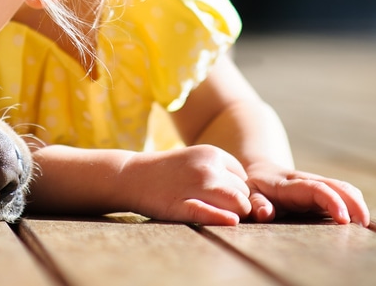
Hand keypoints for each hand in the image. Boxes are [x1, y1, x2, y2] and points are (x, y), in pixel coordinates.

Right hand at [123, 145, 251, 224]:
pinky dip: (222, 219)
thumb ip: (219, 170)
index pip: (243, 178)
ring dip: (235, 214)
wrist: (130, 175)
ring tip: (219, 217)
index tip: (220, 197)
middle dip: (237, 204)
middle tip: (218, 210)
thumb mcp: (194, 159)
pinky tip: (228, 222)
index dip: (235, 190)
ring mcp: (196, 186)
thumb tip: (245, 194)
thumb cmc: (166, 172)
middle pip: (243, 193)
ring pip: (237, 205)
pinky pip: (210, 214)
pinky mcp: (182, 205)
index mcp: (212, 153)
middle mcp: (208, 167)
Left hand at [245, 162, 369, 225]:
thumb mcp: (248, 194)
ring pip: (344, 188)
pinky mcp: (325, 190)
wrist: (260, 171)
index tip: (344, 219)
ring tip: (365, 225)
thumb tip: (265, 213)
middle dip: (354, 203)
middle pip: (337, 186)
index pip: (316, 189)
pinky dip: (355, 204)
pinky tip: (360, 220)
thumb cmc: (253, 188)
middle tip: (364, 225)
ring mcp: (318, 184)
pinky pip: (344, 193)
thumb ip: (256, 203)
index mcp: (289, 185)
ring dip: (358, 204)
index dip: (332, 201)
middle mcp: (307, 181)